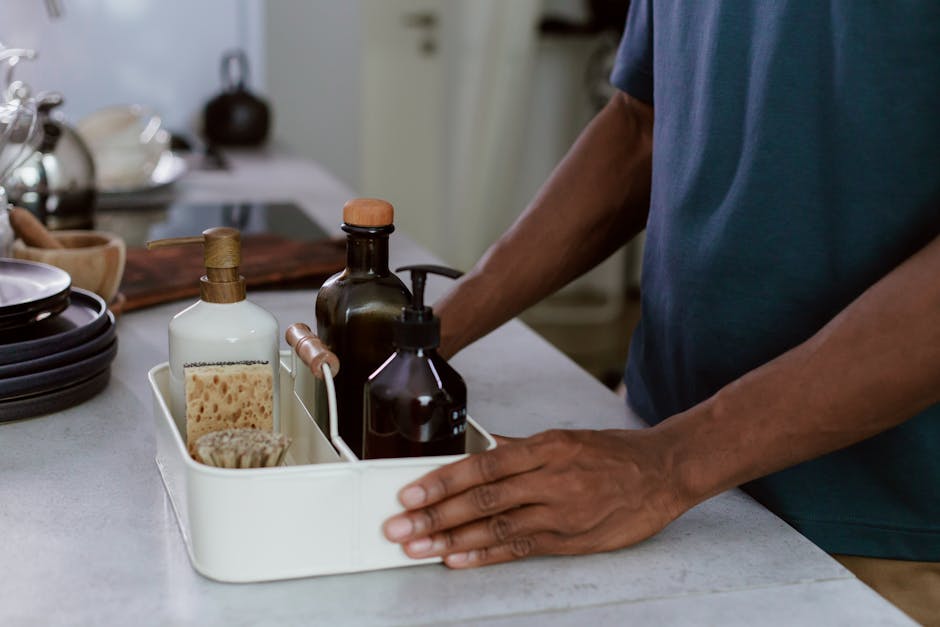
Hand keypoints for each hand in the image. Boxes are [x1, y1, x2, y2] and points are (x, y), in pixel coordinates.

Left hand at [382, 428, 684, 567]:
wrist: (664, 473)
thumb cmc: (613, 454)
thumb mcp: (566, 439)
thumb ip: (521, 448)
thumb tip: (480, 449)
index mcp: (547, 448)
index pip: (483, 465)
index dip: (443, 481)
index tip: (411, 493)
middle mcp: (551, 479)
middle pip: (483, 499)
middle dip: (435, 515)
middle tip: (399, 528)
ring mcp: (561, 513)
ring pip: (497, 528)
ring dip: (451, 540)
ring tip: (418, 548)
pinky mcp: (571, 540)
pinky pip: (521, 549)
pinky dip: (486, 556)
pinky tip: (458, 560)